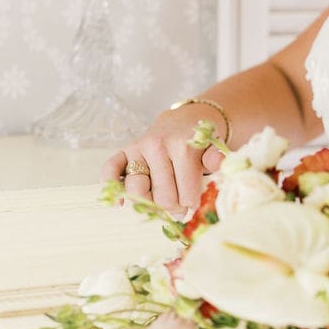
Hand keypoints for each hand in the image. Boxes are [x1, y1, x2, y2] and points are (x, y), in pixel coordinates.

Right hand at [99, 104, 222, 214]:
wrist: (184, 121)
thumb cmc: (200, 142)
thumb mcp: (215, 147)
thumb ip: (217, 158)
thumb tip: (218, 163)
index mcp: (183, 146)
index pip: (186, 193)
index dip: (191, 204)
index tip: (194, 203)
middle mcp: (157, 146)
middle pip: (162, 197)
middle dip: (173, 207)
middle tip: (180, 206)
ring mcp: (138, 148)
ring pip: (136, 189)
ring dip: (148, 203)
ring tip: (160, 202)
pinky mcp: (123, 152)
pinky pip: (110, 171)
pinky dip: (112, 190)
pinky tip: (119, 204)